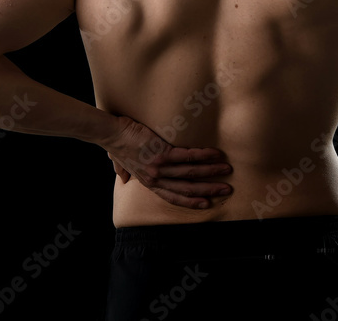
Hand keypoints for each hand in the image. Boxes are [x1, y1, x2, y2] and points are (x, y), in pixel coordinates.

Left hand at [103, 115, 232, 208]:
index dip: (190, 201)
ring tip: (226, 169)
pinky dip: (203, 156)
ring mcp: (159, 167)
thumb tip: (124, 177)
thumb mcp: (120, 164)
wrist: (111, 133)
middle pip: (187, 188)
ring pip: (190, 173)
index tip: (206, 203)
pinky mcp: (162, 153)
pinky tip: (215, 154)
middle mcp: (155, 178)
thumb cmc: (116, 145)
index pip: (173, 196)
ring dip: (211, 172)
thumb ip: (125, 172)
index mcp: (149, 182)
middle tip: (226, 189)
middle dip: (208, 190)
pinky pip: (187, 157)